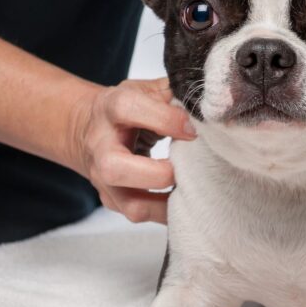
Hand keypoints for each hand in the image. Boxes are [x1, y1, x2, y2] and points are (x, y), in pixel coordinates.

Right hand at [71, 78, 195, 223]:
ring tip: (194, 190)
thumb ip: (176, 93)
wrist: (90, 132)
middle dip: (159, 173)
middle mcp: (101, 146)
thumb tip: (216, 102)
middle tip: (187, 167)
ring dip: (169, 203)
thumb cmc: (128, 111)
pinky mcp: (112, 200)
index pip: (128, 109)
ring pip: (132, 205)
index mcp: (110, 108)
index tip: (193, 130)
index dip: (165, 119)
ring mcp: (103, 179)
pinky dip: (168, 212)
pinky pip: (142, 215)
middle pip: (115, 167)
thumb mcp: (147, 91)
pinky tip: (187, 201)